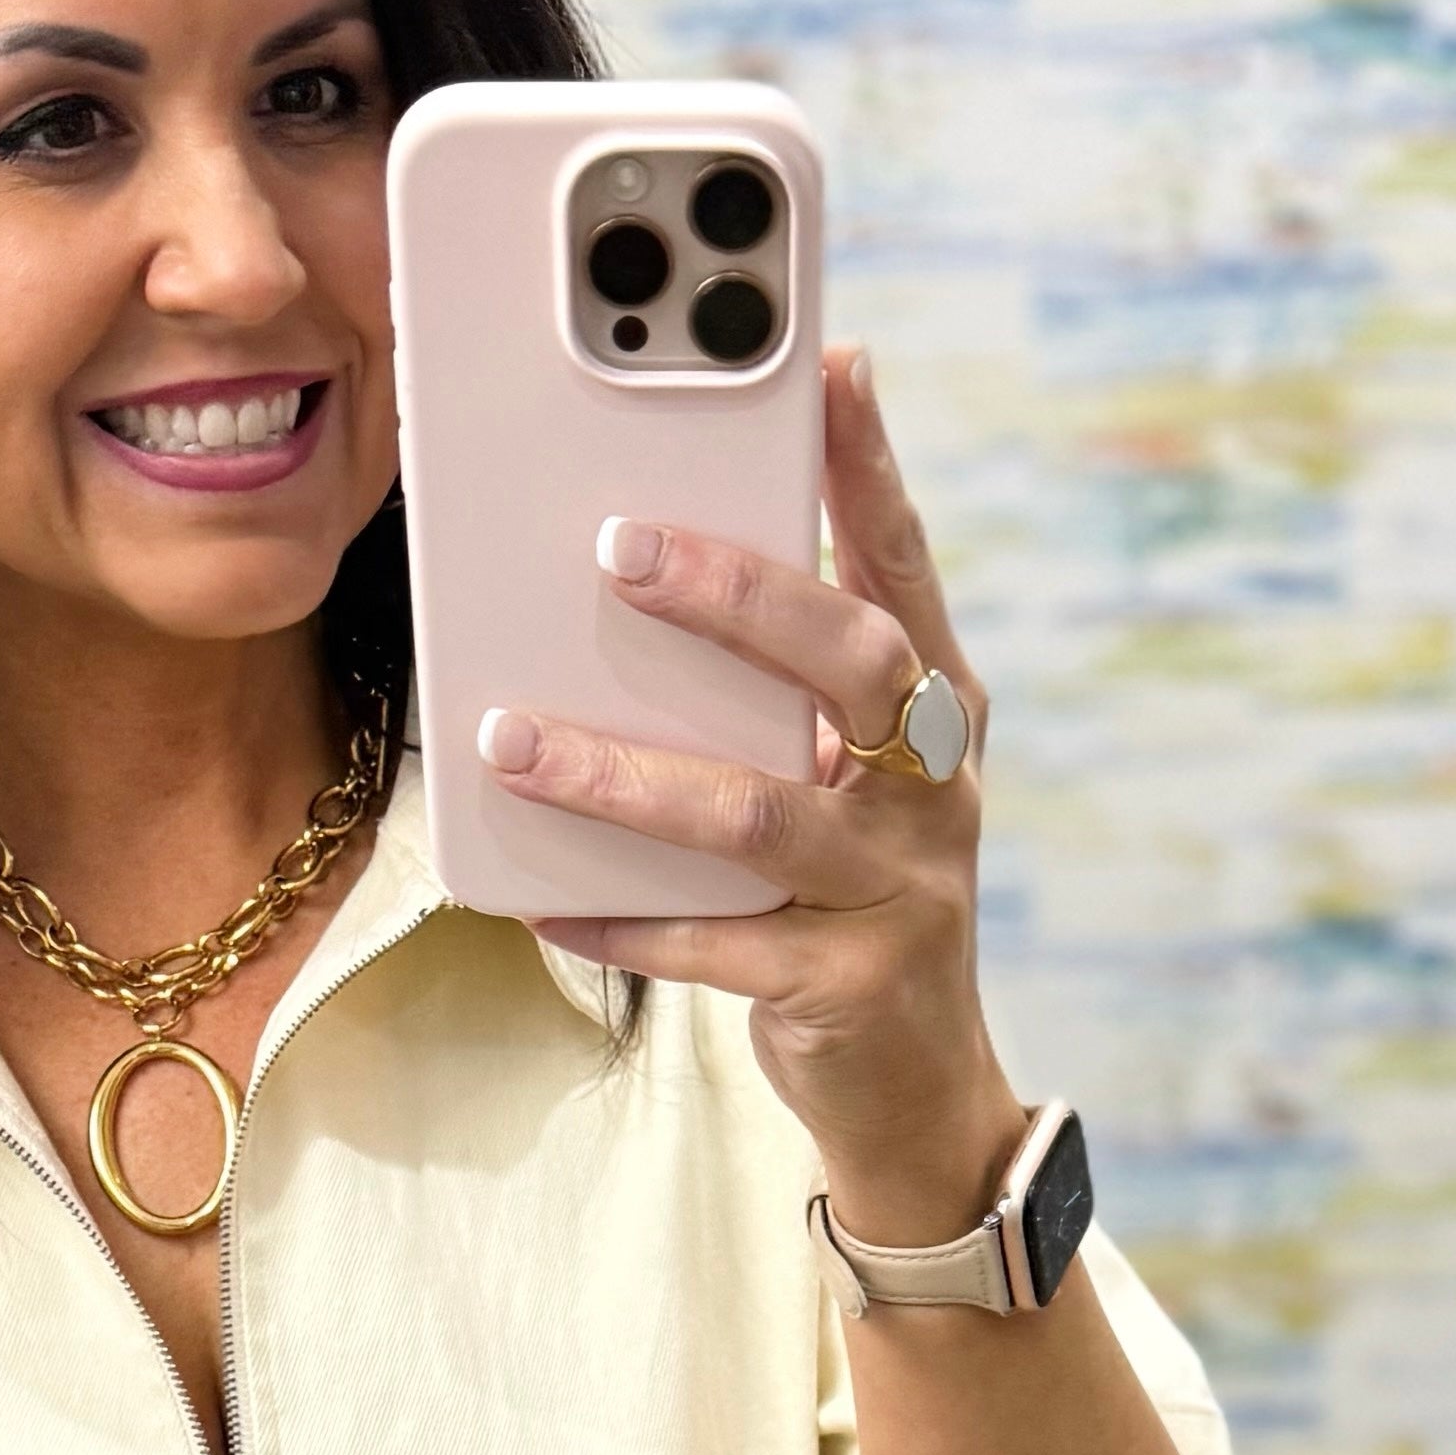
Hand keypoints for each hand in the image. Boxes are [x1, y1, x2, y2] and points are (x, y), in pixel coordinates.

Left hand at [492, 347, 1027, 1246]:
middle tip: (619, 549)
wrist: (916, 1090)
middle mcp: (937, 789)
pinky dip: (620, 919)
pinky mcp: (841, 986)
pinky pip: (712, 945)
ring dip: (624, 773)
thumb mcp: (846, 779)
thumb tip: (650, 559)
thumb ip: (785, 688)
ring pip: (756, 813)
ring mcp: (898, 891)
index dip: (873, 468)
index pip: (907, 568)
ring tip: (513, 741)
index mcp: (942, 714)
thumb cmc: (854, 897)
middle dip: (739, 596)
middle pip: (852, 664)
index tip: (831, 365)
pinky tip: (538, 897)